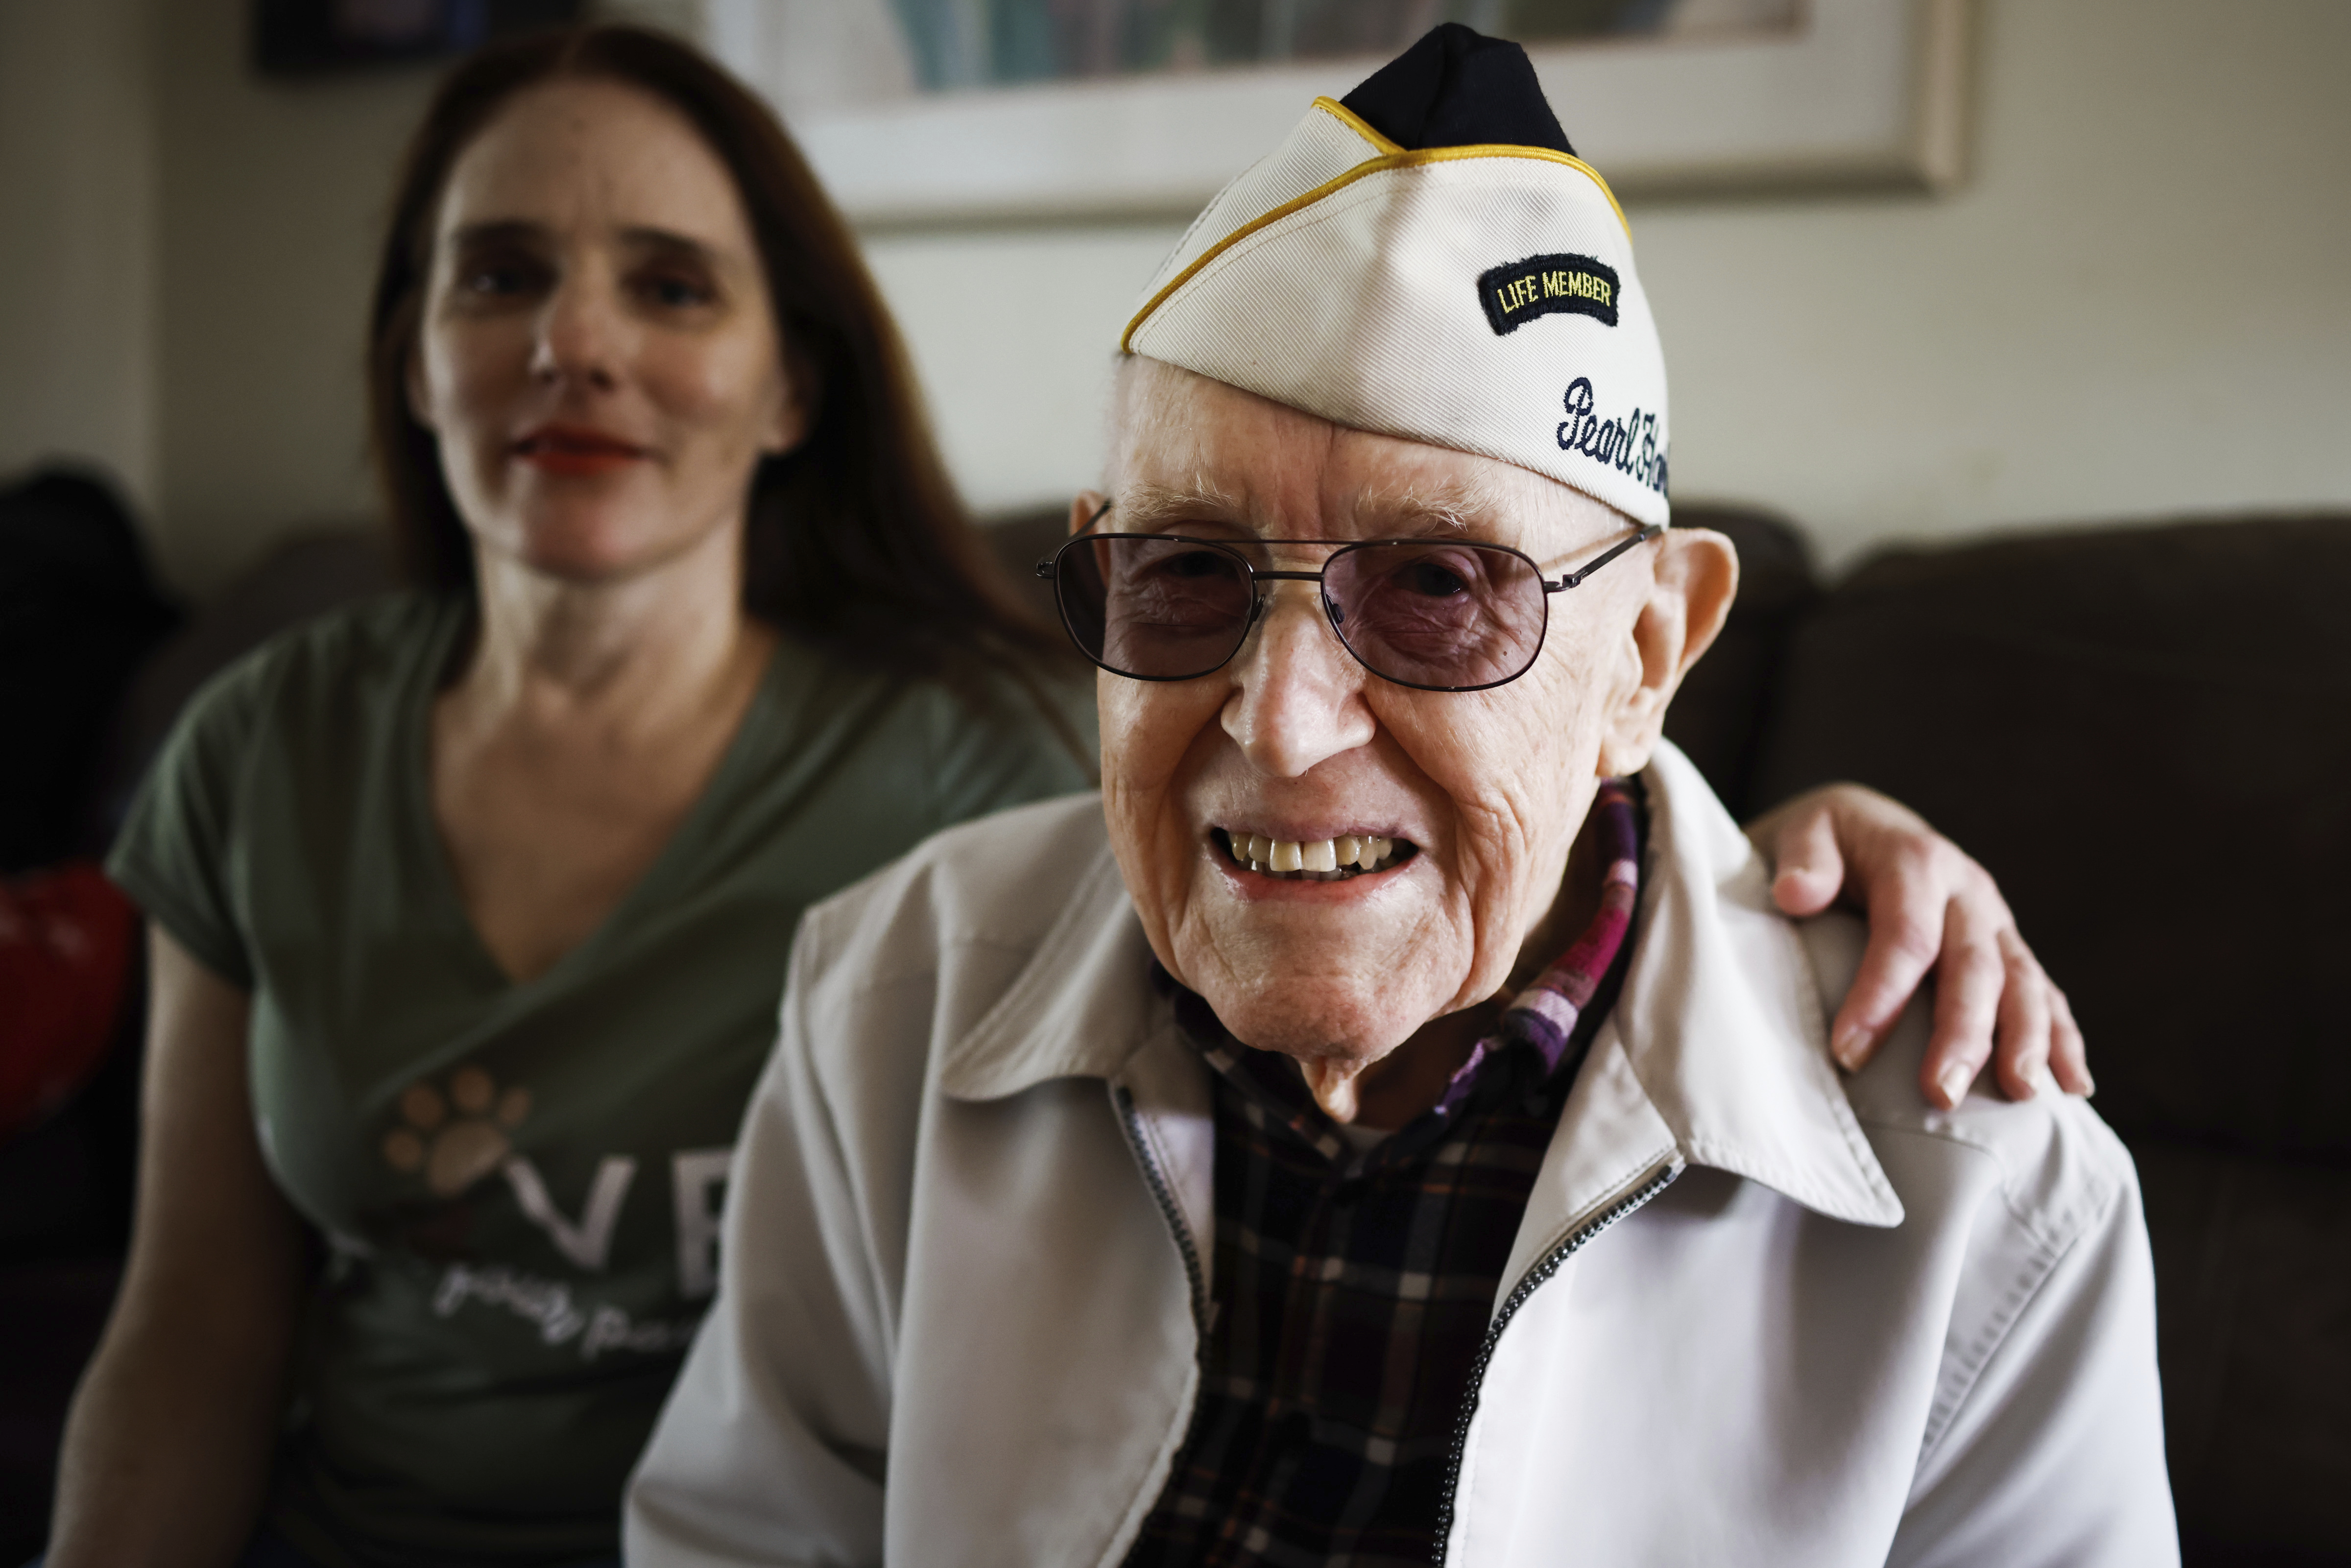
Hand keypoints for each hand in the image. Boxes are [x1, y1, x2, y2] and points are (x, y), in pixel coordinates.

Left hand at [1746, 784, 2091, 1110]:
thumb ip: (1802, 860)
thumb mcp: (1804, 832)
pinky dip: (2064, 1039)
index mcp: (1917, 862)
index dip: (1880, 996)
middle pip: (1973, 968)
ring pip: (2023, 984)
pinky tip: (2073, 1086)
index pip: (1906, 936)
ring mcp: (1997, 921)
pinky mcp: (2010, 948)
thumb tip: (1796, 892)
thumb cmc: (1828, 843)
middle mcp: (1968, 892)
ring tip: (2020, 1094)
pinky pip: (2045, 994)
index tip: (1849, 1053)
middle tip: (1940, 1094)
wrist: (1867, 826)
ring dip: (2027, 1041)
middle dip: (1962, 1035)